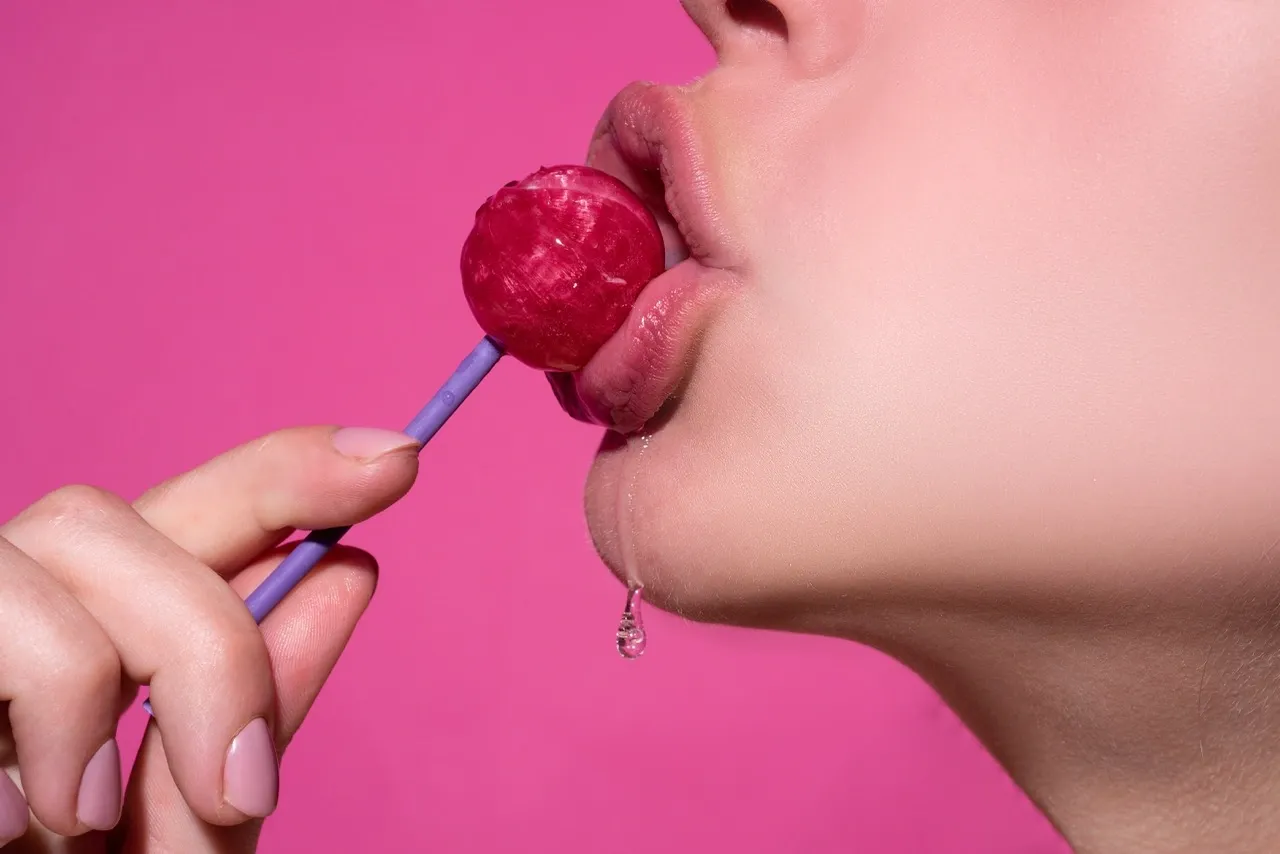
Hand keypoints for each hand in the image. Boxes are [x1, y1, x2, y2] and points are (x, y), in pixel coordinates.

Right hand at [0, 426, 419, 851]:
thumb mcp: (185, 830)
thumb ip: (252, 715)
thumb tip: (348, 573)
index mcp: (96, 631)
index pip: (201, 508)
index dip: (294, 469)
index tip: (398, 458)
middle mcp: (15, 605)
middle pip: (114, 513)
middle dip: (208, 637)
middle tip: (240, 789)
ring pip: (53, 545)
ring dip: (99, 686)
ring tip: (86, 820)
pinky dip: (31, 721)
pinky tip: (9, 821)